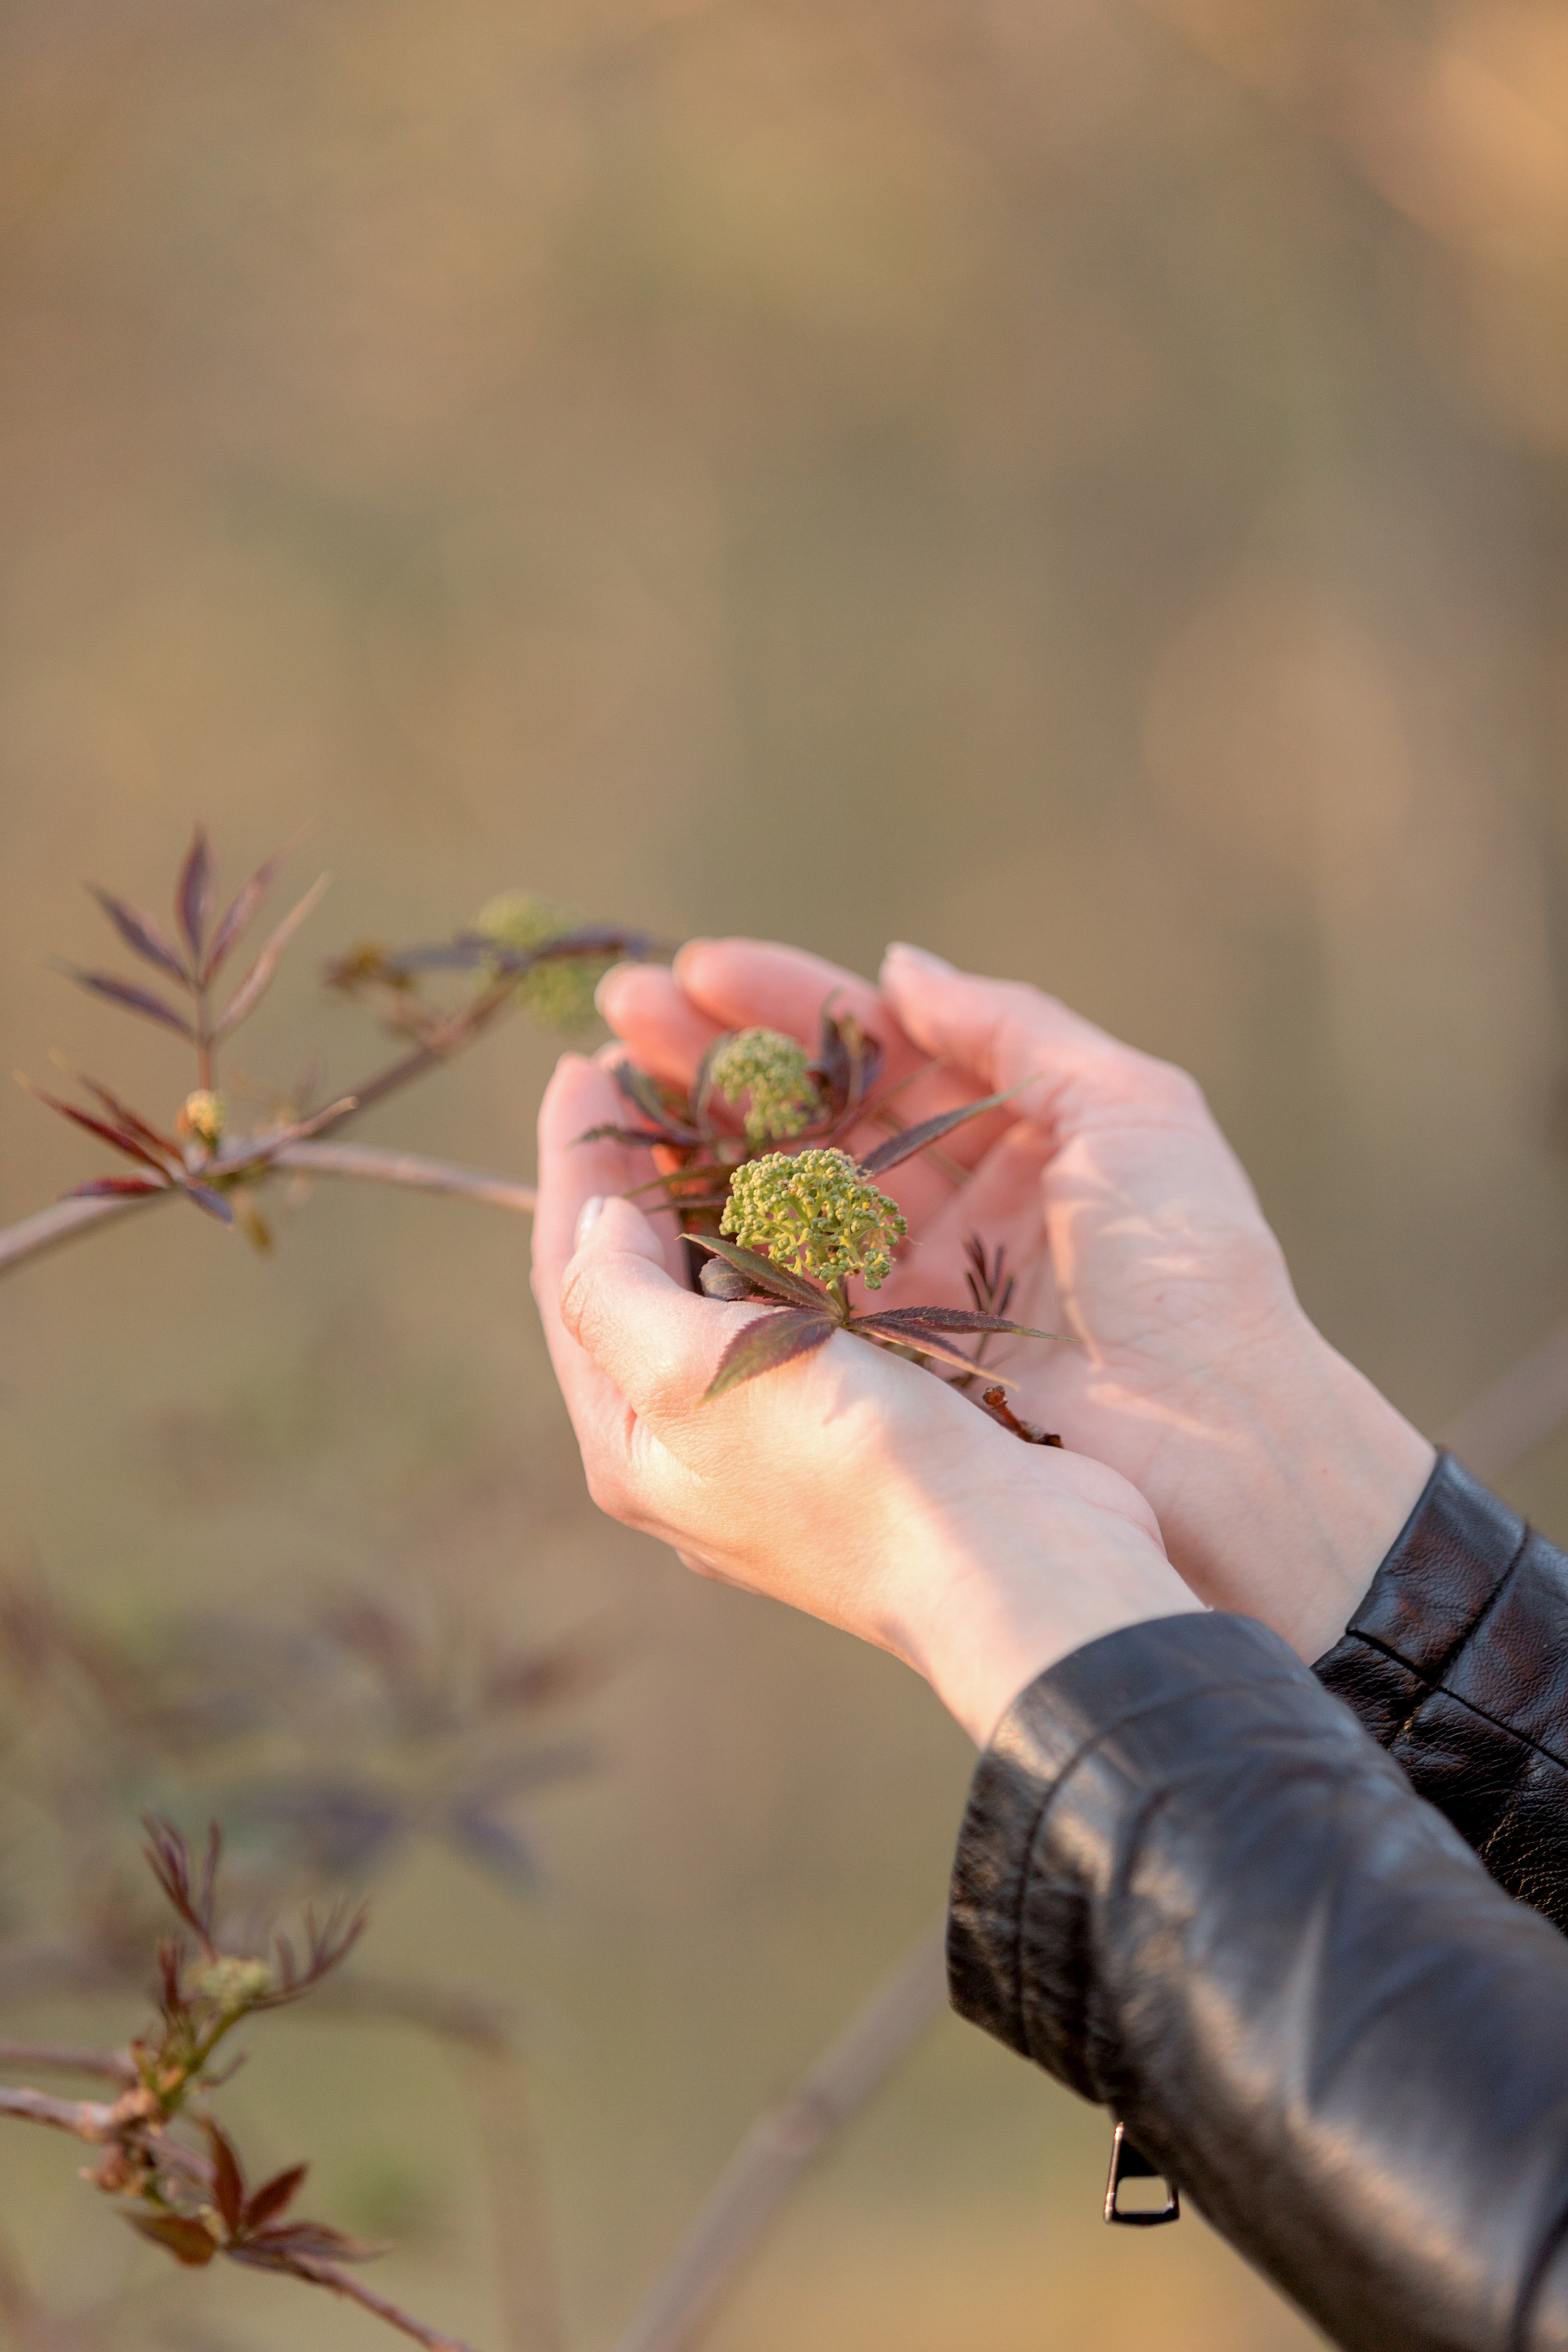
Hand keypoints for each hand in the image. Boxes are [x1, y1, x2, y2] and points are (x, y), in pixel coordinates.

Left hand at [531, 1052, 1198, 1743]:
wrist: (1013, 1565)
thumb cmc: (850, 1472)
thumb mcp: (696, 1375)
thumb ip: (617, 1292)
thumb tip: (596, 1220)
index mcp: (634, 1443)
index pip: (572, 1277)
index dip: (574, 1161)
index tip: (588, 1062)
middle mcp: (696, 1444)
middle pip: (640, 1278)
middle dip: (641, 1169)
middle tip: (652, 1064)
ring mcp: (780, 1434)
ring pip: (725, 1283)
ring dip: (716, 1189)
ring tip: (721, 1098)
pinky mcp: (863, 1415)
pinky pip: (802, 1300)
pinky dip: (792, 1229)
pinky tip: (808, 1177)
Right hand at [594, 939, 1434, 1661]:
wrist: (1224, 1445)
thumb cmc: (1194, 1267)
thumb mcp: (1131, 1109)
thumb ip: (1014, 1027)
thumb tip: (898, 969)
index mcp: (1009, 1138)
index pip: (874, 1052)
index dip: (784, 1004)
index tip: (696, 970)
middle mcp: (943, 1210)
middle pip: (805, 1118)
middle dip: (709, 1060)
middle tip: (619, 1011)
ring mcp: (903, 1290)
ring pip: (773, 1198)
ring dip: (688, 1141)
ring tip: (606, 1082)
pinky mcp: (875, 1367)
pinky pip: (774, 1293)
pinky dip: (708, 1244)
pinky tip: (644, 1194)